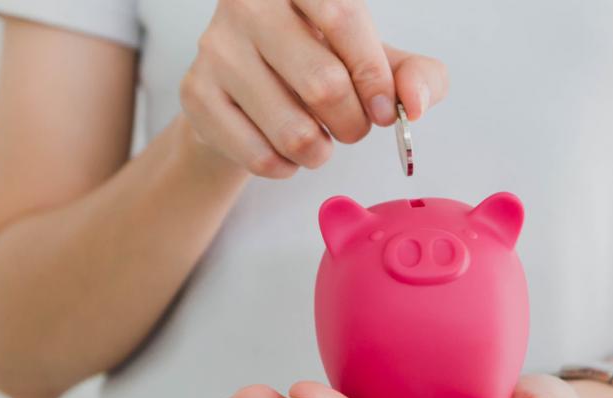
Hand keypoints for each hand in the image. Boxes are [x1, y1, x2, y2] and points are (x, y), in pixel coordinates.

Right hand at [179, 0, 448, 178]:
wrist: (245, 91)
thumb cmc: (318, 64)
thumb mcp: (373, 60)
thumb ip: (414, 74)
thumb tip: (416, 104)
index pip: (344, 18)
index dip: (375, 76)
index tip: (387, 111)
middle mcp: (248, 4)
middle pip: (323, 83)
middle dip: (354, 123)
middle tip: (354, 128)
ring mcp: (216, 49)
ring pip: (293, 130)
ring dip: (321, 152)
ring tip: (320, 141)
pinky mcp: (196, 95)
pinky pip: (260, 156)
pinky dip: (287, 167)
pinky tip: (286, 152)